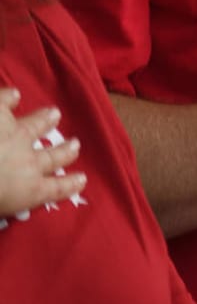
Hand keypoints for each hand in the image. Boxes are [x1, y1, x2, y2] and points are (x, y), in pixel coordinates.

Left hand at [0, 88, 85, 216]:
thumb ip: (3, 207)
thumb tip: (0, 209)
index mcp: (28, 190)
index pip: (56, 189)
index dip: (70, 184)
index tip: (81, 179)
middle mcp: (29, 160)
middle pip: (52, 156)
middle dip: (65, 151)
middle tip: (75, 144)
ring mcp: (15, 135)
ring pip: (35, 125)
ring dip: (45, 120)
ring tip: (53, 113)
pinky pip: (5, 103)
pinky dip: (9, 98)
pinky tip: (14, 94)